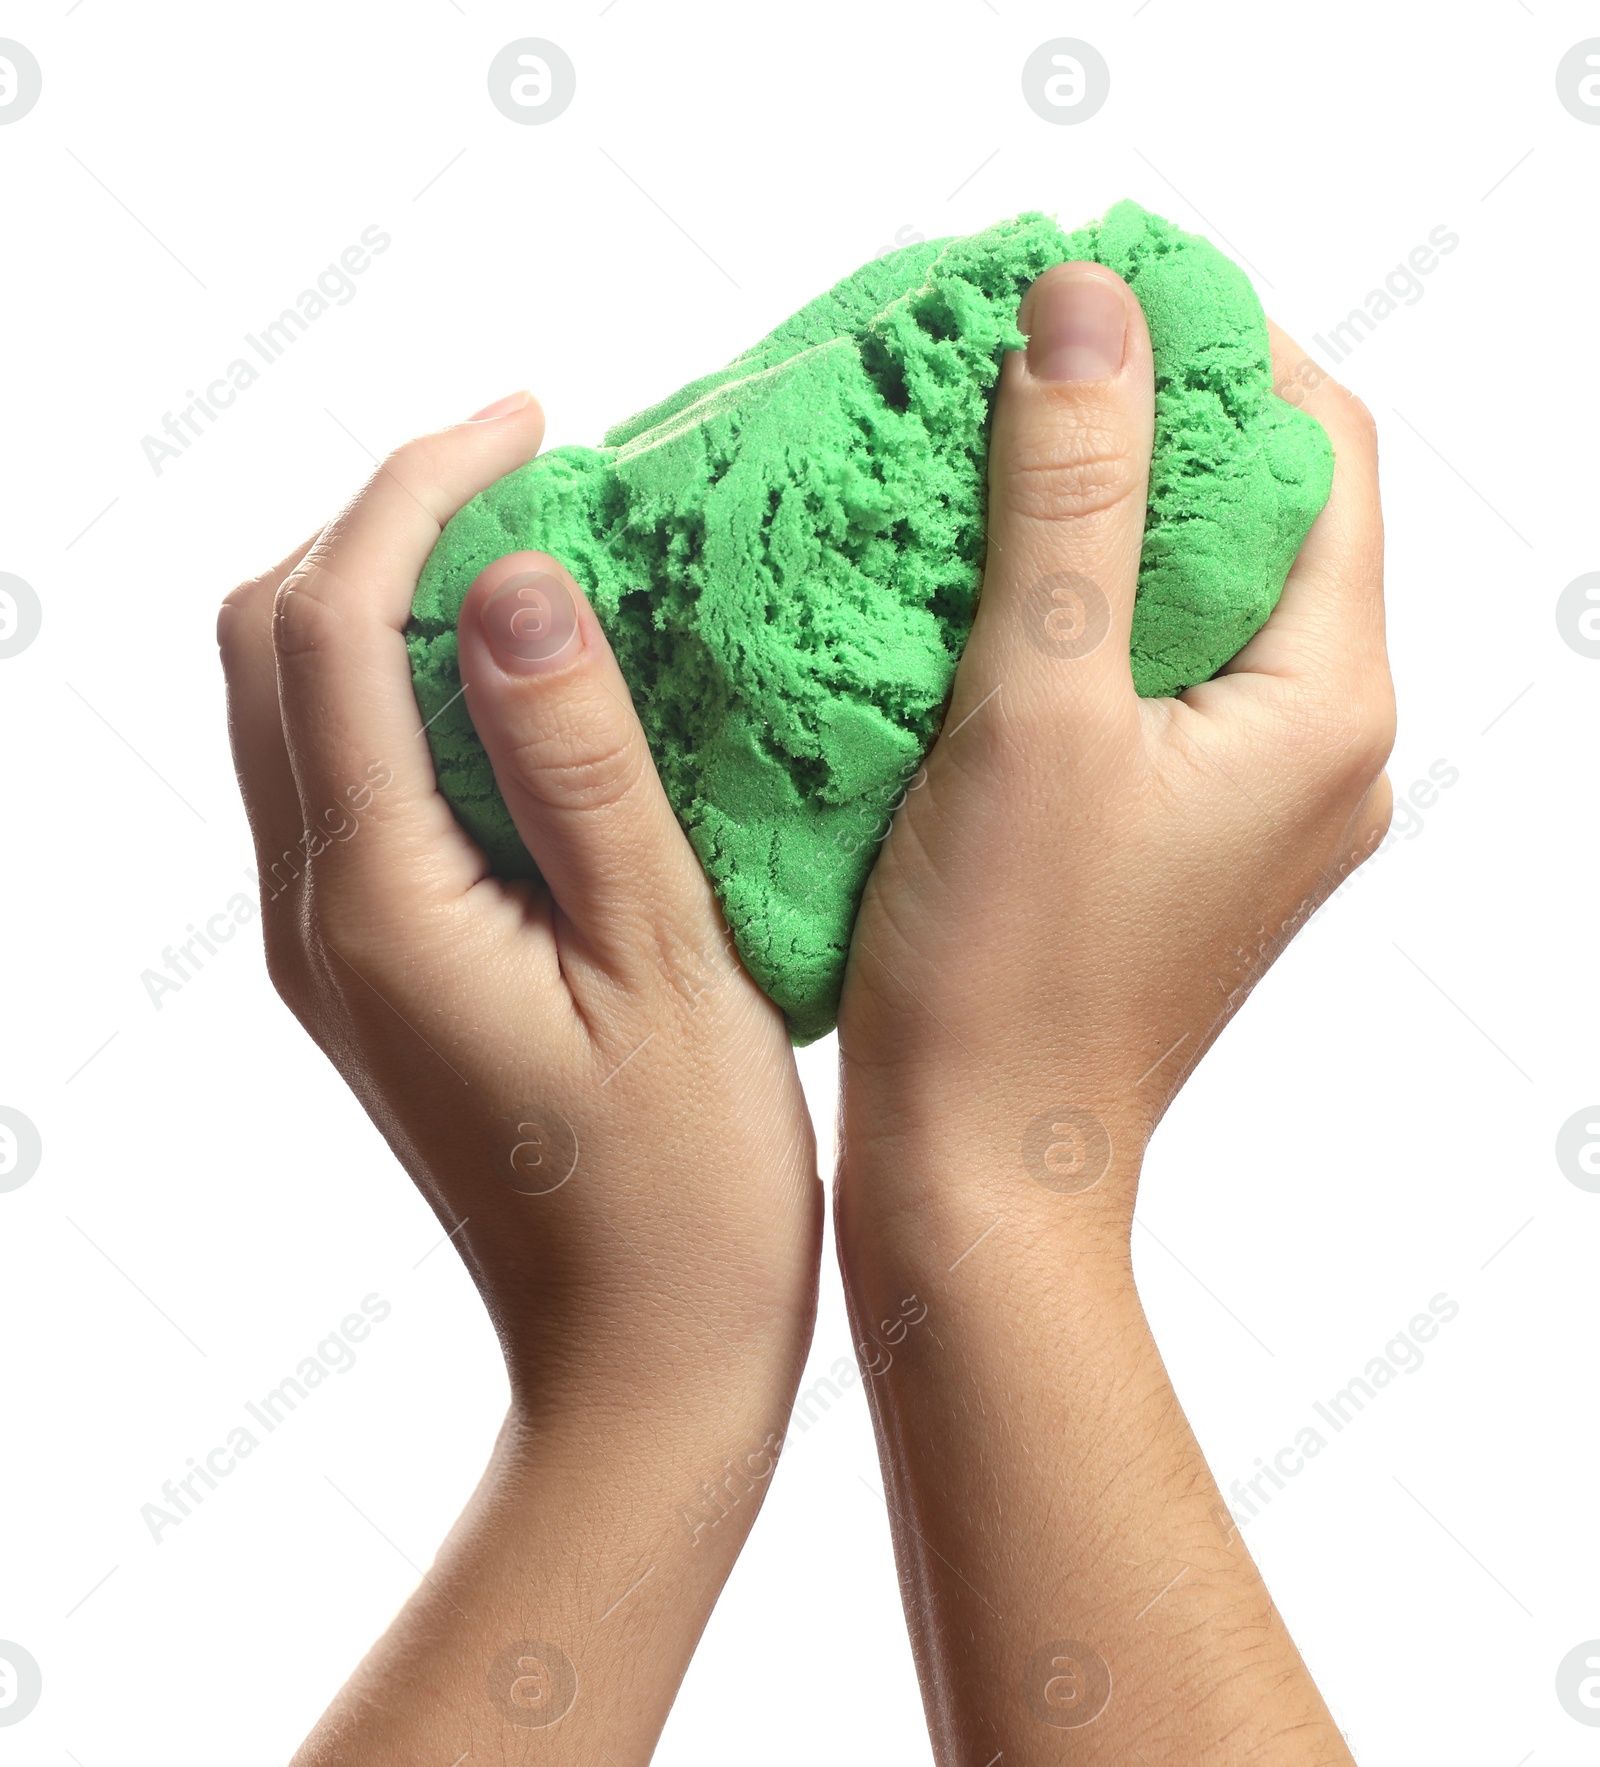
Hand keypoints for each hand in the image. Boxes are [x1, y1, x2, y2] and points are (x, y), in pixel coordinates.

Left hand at [218, 392, 820, 1763]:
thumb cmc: (685, 1197)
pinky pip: (350, 782)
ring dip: (389, 601)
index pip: (335, 627)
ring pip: (296, 710)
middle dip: (376, 523)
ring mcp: (333, 949)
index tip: (530, 422)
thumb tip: (513, 580)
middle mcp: (317, 918)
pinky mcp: (374, 971)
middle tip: (530, 475)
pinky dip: (412, 692)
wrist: (636, 1368)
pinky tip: (532, 690)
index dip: (416, 491)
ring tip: (536, 557)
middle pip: (270, 647)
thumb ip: (577, 768)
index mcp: (379, 908)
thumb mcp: (664, 965)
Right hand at [834, 263, 1390, 1762]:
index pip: (1322, 450)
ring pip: (1196, 602)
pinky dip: (1077, 618)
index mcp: (1324, 702)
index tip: (1089, 300)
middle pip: (1264, 520)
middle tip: (1011, 373)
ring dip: (1102, 523)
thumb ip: (1070, 499)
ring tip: (977, 470)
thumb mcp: (1034, 711)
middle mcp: (1318, 747)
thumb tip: (1092, 309)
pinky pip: (1149, 681)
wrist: (980, 1172)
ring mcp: (1251, 800)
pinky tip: (974, 599)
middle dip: (1148, 429)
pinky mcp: (1178, 837)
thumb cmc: (1003, 976)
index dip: (1219, 349)